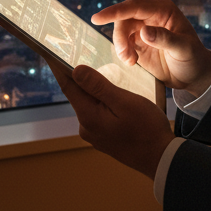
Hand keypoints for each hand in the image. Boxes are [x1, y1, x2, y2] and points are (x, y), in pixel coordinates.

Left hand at [45, 59, 174, 179]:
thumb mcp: (124, 102)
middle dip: (79, 77)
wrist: (161, 158)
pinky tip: (113, 96)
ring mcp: (95, 134)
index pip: (68, 86)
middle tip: (80, 55)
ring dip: (93, 90)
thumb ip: (99, 86)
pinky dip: (101, 102)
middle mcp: (86, 127)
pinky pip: (98, 114)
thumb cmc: (146, 129)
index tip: (50, 52)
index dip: (59, 68)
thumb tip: (76, 70)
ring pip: (90, 104)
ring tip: (101, 73)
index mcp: (88, 116)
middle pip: (78, 95)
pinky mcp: (104, 138)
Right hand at [91, 0, 210, 99]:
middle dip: (120, 36)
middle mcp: (151, 16)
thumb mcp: (183, 49)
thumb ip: (165, 39)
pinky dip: (122, 53)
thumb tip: (143, 31)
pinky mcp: (138, 43)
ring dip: (120, 46)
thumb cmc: (193, 59)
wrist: (193, 76)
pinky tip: (132, 62)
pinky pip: (122, 43)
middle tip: (125, 56)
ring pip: (121, 31)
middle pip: (124, 18)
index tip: (97, 18)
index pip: (134, 7)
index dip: (114, 11)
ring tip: (131, 61)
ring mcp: (143, 29)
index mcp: (163, 10)